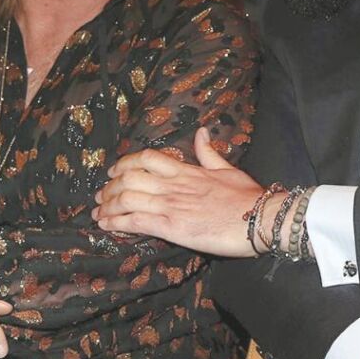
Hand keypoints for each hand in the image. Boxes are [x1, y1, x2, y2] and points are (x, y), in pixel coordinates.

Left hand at [94, 128, 262, 254]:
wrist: (260, 218)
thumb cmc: (248, 197)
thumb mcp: (228, 169)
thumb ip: (209, 153)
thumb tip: (202, 132)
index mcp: (187, 171)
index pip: (147, 159)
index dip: (125, 163)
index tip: (114, 171)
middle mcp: (173, 185)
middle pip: (129, 177)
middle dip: (110, 187)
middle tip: (101, 196)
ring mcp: (170, 205)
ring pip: (126, 198)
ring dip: (107, 205)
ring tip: (99, 212)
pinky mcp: (171, 227)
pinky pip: (134, 221)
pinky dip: (116, 222)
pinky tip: (106, 225)